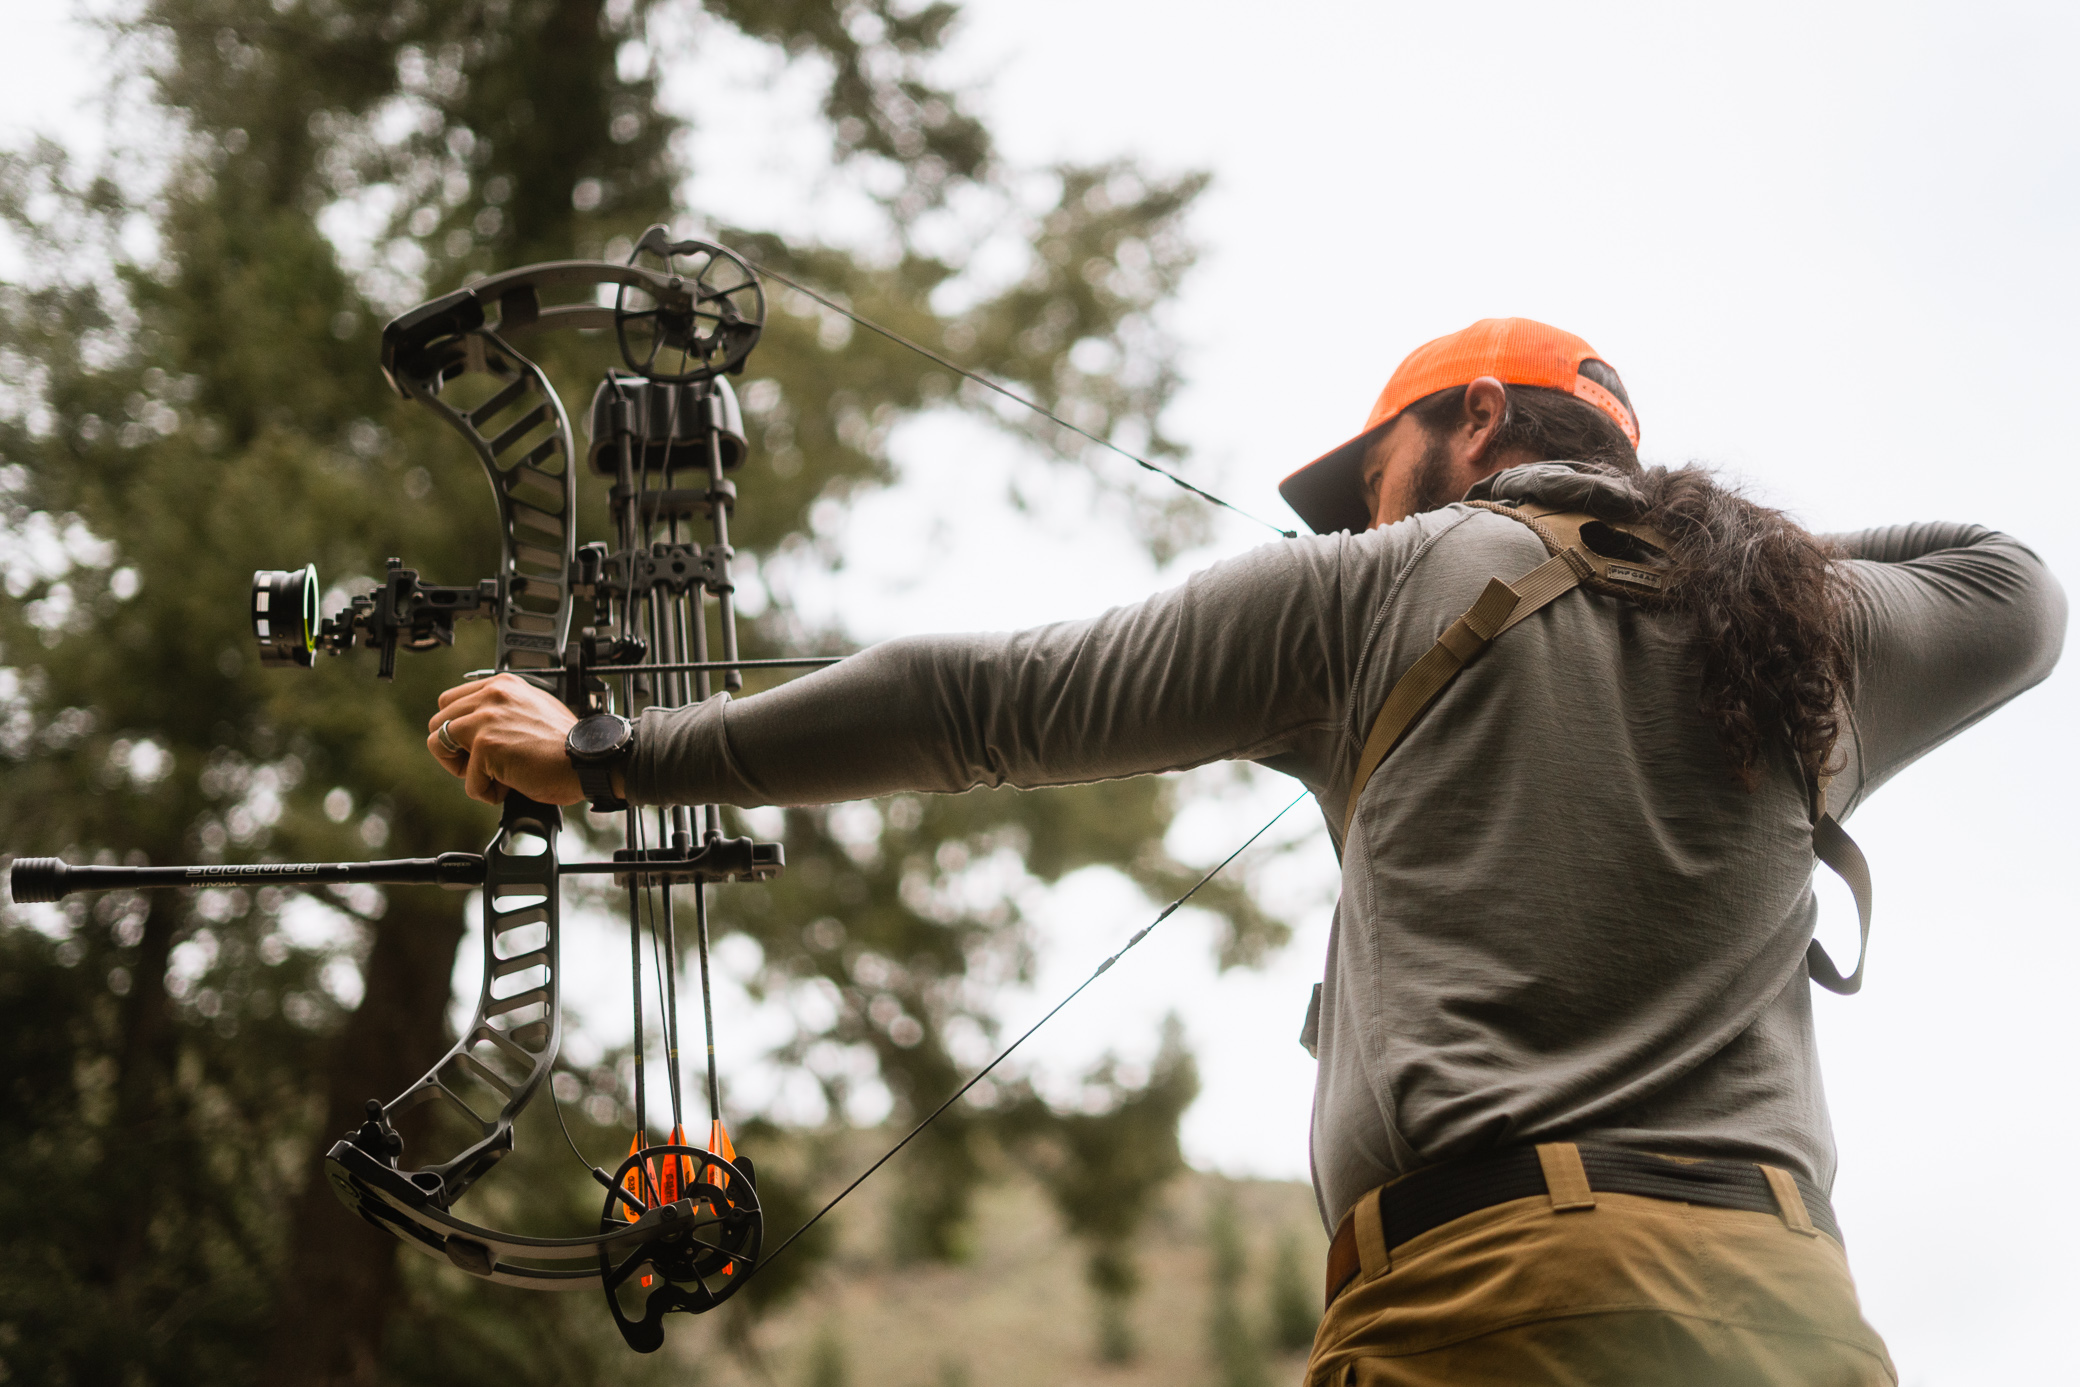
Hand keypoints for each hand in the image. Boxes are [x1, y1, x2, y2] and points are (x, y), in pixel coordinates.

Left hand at [428, 674, 583, 805]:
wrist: (588, 760)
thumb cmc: (567, 744)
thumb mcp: (534, 710)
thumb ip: (504, 711)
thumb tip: (478, 728)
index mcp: (503, 685)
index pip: (452, 701)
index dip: (460, 729)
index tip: (478, 745)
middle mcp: (492, 695)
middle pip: (438, 721)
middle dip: (455, 748)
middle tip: (485, 763)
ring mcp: (486, 719)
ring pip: (439, 745)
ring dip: (464, 769)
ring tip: (494, 775)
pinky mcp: (485, 746)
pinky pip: (468, 782)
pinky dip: (487, 792)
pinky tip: (511, 786)